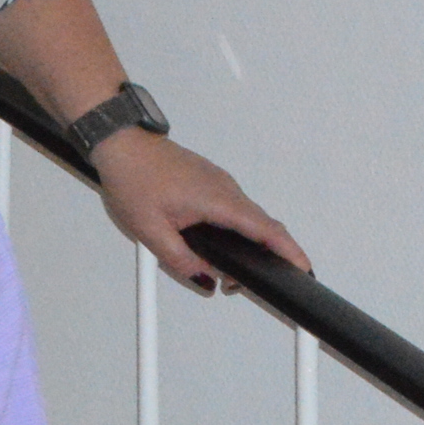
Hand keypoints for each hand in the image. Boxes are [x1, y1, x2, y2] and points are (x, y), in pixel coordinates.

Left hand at [94, 130, 312, 294]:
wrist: (119, 141)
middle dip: (264, 257)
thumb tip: (204, 280)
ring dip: (246, 242)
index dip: (290, 252)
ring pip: (246, 217)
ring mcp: (219, 181)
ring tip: (224, 267)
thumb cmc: (131, 176)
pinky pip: (233, 207)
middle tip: (239, 283)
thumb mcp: (150, 230)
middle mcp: (225, 188)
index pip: (267, 230)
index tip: (304, 269)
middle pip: (262, 226)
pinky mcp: (209, 179)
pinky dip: (234, 226)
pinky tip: (214, 239)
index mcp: (217, 200)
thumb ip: (180, 260)